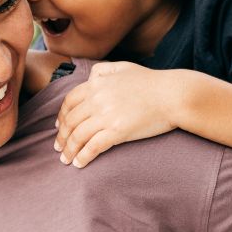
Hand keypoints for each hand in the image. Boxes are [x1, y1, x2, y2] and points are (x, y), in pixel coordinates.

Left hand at [55, 62, 177, 167]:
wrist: (173, 95)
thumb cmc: (151, 81)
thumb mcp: (123, 67)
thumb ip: (103, 70)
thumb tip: (90, 77)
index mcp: (97, 83)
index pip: (69, 102)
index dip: (61, 116)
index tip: (59, 127)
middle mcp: (97, 98)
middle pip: (70, 121)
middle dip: (62, 137)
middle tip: (58, 148)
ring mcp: (106, 115)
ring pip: (78, 136)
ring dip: (69, 150)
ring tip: (66, 159)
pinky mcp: (117, 131)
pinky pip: (93, 147)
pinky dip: (83, 157)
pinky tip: (79, 164)